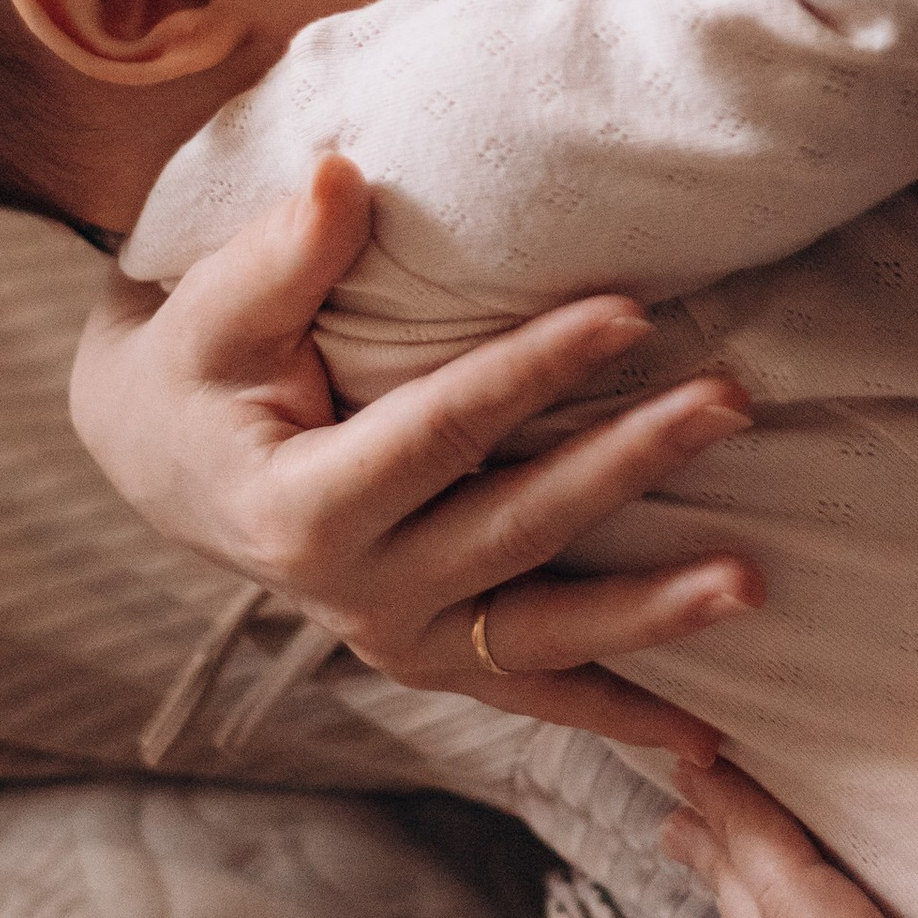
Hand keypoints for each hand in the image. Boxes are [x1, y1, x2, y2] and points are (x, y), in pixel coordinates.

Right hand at [73, 154, 760, 763]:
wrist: (167, 461)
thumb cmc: (200, 365)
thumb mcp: (215, 308)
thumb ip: (282, 252)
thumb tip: (341, 174)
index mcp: (296, 509)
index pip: (440, 430)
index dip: (536, 370)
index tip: (631, 312)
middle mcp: (354, 594)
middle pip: (515, 528)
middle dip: (629, 464)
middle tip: (728, 403)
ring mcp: (400, 640)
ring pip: (542, 636)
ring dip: (652, 613)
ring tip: (749, 582)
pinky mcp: (437, 657)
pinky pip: (537, 692)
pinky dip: (620, 714)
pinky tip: (708, 743)